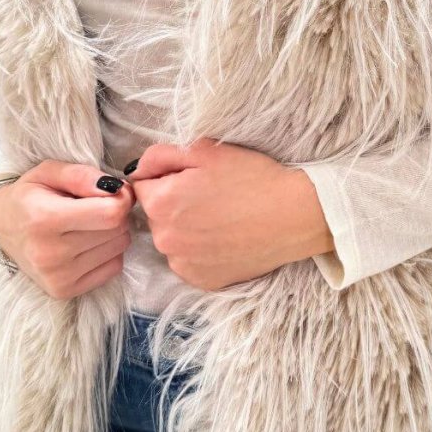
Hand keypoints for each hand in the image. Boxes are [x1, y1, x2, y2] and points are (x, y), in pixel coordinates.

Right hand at [0, 159, 135, 299]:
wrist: (3, 229)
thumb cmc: (29, 196)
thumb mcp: (48, 172)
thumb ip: (81, 175)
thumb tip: (115, 188)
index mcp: (44, 219)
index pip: (111, 214)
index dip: (121, 198)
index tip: (112, 192)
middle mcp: (50, 253)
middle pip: (117, 230)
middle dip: (115, 214)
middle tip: (94, 208)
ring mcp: (57, 276)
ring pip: (119, 248)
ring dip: (112, 233)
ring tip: (87, 225)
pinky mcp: (65, 290)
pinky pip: (114, 268)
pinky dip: (107, 253)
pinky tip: (86, 244)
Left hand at [124, 138, 334, 290]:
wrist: (293, 215)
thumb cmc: (252, 178)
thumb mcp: (205, 150)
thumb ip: (160, 155)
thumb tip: (137, 169)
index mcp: (161, 202)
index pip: (143, 187)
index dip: (168, 178)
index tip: (195, 179)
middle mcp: (164, 238)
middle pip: (156, 215)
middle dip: (175, 205)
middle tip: (212, 197)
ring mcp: (183, 263)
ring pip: (172, 240)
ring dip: (186, 230)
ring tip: (221, 219)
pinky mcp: (202, 281)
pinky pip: (189, 262)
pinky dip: (200, 252)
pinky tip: (225, 240)